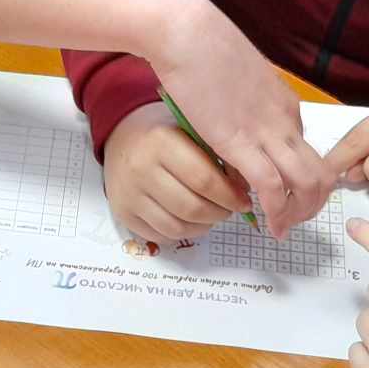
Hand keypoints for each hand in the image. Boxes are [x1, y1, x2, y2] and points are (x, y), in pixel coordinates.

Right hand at [104, 103, 252, 245]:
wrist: (123, 138)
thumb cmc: (166, 134)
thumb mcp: (192, 131)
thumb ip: (217, 156)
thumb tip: (243, 190)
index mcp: (161, 142)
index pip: (205, 180)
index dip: (231, 196)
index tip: (245, 201)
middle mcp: (141, 169)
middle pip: (193, 208)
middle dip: (220, 213)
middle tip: (231, 209)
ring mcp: (129, 194)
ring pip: (178, 227)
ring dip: (204, 226)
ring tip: (213, 214)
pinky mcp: (123, 214)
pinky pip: (162, 236)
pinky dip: (184, 233)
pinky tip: (192, 220)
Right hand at [148, 0, 333, 236]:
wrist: (187, 31)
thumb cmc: (201, 47)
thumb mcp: (233, 80)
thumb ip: (243, 106)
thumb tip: (232, 126)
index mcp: (284, 105)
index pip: (305, 151)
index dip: (297, 179)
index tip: (280, 194)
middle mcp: (286, 121)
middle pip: (321, 172)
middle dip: (311, 204)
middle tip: (291, 221)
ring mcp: (267, 131)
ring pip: (308, 184)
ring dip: (299, 214)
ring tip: (282, 229)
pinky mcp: (241, 142)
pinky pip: (271, 186)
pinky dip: (276, 212)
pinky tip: (268, 226)